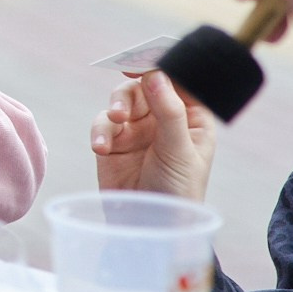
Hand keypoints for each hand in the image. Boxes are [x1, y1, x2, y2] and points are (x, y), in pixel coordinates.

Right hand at [90, 71, 216, 199]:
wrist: (151, 228)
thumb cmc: (178, 192)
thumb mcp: (179, 151)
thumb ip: (168, 111)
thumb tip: (155, 74)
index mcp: (192, 118)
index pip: (177, 80)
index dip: (159, 66)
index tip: (138, 62)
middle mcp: (165, 119)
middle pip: (144, 87)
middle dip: (130, 94)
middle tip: (121, 109)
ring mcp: (138, 130)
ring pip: (121, 102)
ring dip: (114, 109)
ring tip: (113, 124)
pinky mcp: (114, 143)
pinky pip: (103, 124)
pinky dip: (100, 131)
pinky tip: (101, 147)